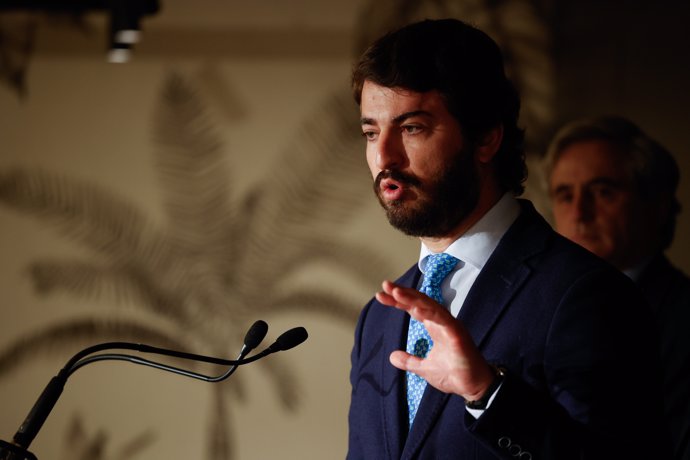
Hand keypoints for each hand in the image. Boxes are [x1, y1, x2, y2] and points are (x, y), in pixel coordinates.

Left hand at [376, 280, 495, 400]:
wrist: (473, 387)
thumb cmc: (454, 374)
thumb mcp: (424, 368)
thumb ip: (409, 361)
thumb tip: (392, 356)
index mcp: (435, 326)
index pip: (413, 308)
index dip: (398, 301)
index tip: (381, 296)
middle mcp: (442, 321)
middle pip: (420, 301)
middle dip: (402, 292)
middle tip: (385, 285)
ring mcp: (450, 325)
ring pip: (429, 305)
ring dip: (412, 297)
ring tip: (396, 292)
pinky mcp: (457, 333)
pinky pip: (442, 318)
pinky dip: (429, 312)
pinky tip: (415, 308)